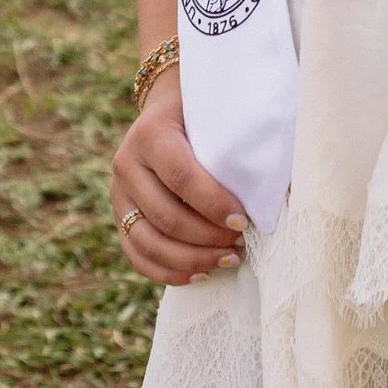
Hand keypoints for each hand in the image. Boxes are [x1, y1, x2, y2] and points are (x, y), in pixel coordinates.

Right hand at [109, 82, 247, 285]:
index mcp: (150, 134)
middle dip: (207, 237)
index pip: (181, 177)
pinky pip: (137, 255)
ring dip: (192, 260)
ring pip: (149, 242)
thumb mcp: (214, 115)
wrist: (168, 111)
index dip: (213, 204)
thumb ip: (232, 145)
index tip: (244, 221)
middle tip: (240, 242)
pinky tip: (201, 275)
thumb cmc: (203, 116)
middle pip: (166, 216)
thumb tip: (268, 189)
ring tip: (228, 259)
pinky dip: (169, 273)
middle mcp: (127, 164)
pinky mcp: (120, 216)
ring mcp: (119, 194)